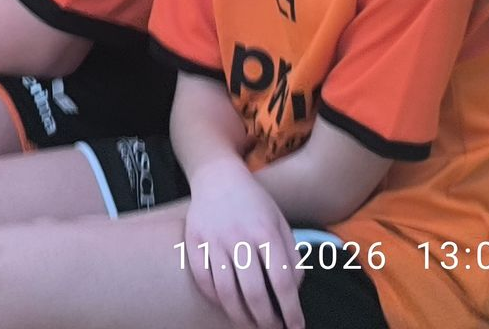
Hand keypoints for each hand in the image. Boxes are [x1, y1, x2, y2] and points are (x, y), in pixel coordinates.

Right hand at [180, 159, 304, 328]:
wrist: (217, 176)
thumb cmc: (254, 203)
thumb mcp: (281, 223)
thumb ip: (291, 257)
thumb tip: (292, 290)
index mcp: (266, 233)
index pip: (282, 281)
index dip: (290, 310)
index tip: (295, 326)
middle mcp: (239, 237)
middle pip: (253, 291)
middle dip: (265, 320)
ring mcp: (213, 239)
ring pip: (225, 290)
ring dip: (239, 316)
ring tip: (249, 326)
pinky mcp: (193, 240)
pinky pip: (202, 278)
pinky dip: (214, 298)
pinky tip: (225, 305)